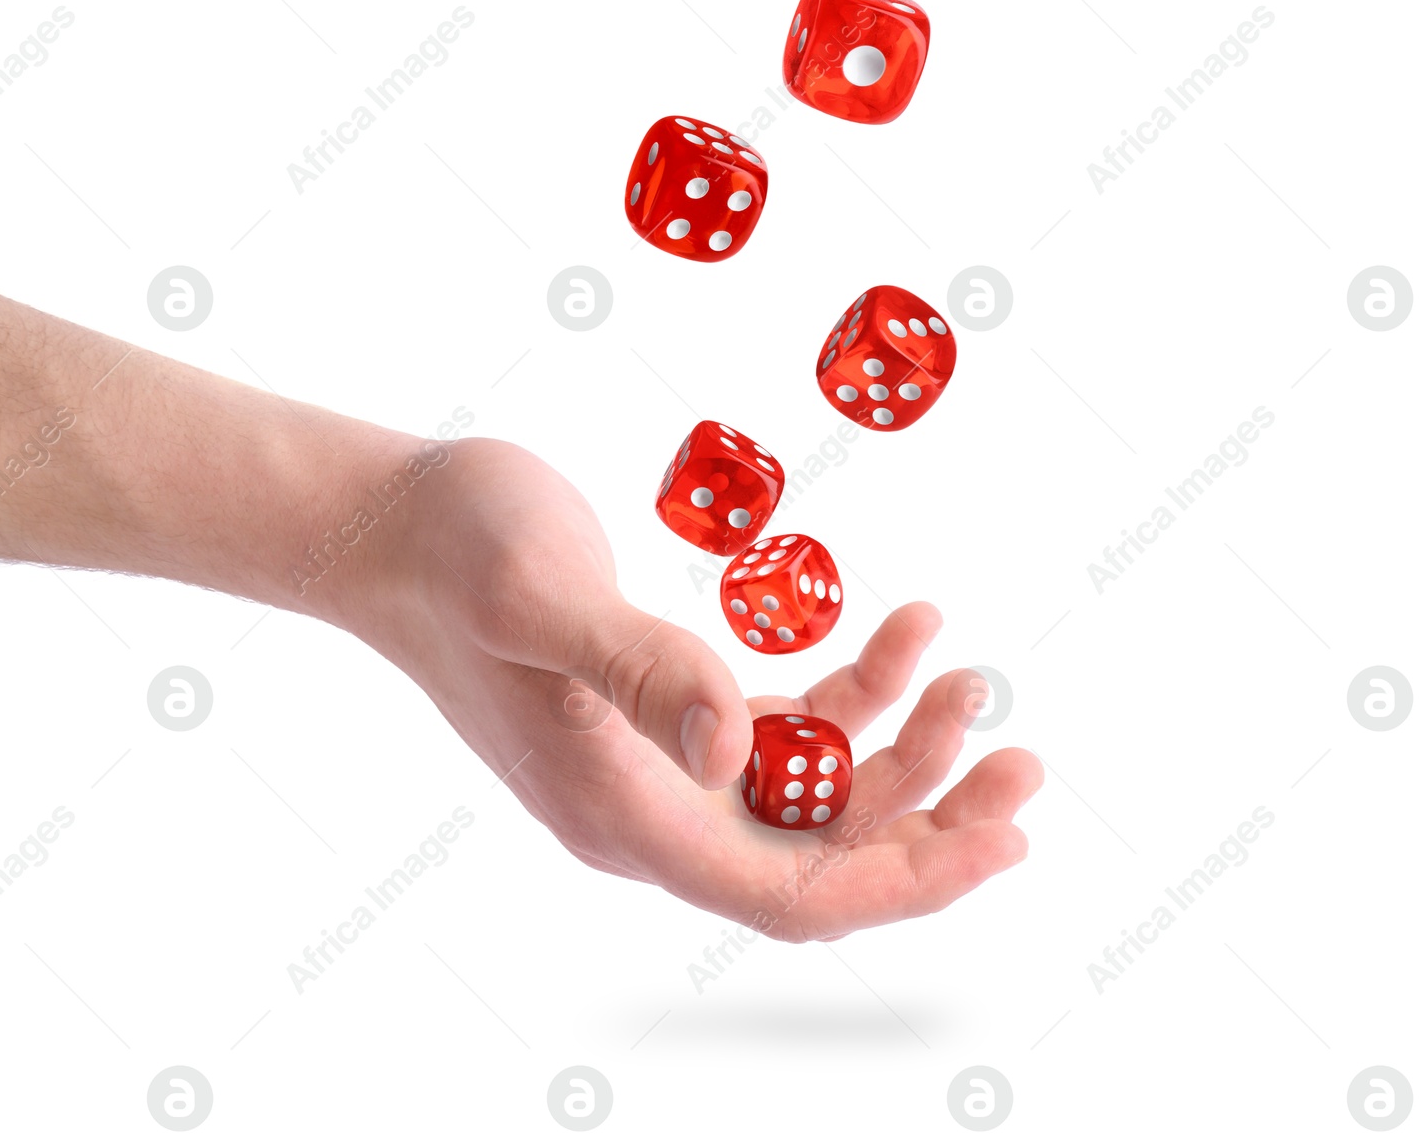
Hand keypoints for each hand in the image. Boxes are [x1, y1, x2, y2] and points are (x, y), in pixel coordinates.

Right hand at [336, 437, 1042, 937]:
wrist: (392, 526)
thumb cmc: (455, 552)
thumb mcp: (542, 598)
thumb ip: (643, 673)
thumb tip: (738, 750)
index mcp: (626, 813)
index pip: (794, 892)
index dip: (910, 879)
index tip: (1003, 839)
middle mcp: (654, 810)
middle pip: (825, 854)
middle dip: (933, 817)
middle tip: (1025, 764)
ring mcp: (664, 766)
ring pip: (815, 793)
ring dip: (903, 746)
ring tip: (969, 672)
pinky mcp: (672, 713)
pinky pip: (789, 731)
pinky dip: (855, 693)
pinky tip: (905, 632)